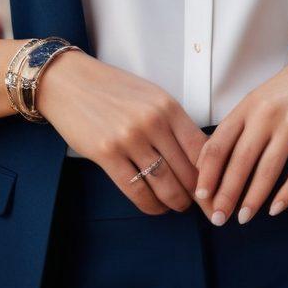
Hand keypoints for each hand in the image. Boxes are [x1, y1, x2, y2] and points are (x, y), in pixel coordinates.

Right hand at [35, 50, 217, 218]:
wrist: (70, 81)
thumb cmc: (113, 90)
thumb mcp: (151, 97)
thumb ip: (174, 123)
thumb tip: (199, 158)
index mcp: (168, 106)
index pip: (202, 149)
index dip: (213, 175)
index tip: (217, 189)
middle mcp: (152, 121)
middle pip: (187, 171)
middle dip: (197, 194)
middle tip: (200, 204)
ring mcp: (129, 138)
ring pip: (165, 185)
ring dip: (175, 202)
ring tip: (176, 205)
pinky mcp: (107, 154)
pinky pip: (137, 191)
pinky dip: (151, 205)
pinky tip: (155, 206)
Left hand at [193, 41, 287, 223]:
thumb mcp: (260, 98)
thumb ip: (239, 125)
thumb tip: (211, 160)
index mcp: (249, 104)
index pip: (221, 142)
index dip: (208, 172)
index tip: (201, 195)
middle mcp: (268, 114)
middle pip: (241, 160)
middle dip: (227, 193)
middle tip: (218, 218)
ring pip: (268, 170)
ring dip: (253, 198)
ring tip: (243, 218)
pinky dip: (287, 194)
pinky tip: (276, 208)